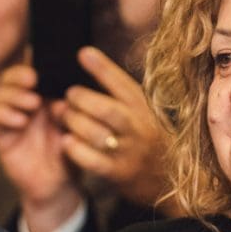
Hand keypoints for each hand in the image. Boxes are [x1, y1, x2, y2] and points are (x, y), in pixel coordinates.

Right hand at [0, 64, 83, 231]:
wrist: (59, 186)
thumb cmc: (70, 154)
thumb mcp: (75, 129)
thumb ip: (68, 111)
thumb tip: (64, 97)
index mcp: (42, 96)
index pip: (29, 70)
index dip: (30, 64)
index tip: (42, 69)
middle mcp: (22, 104)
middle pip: (8, 78)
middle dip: (18, 76)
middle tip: (33, 80)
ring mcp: (9, 119)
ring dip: (13, 96)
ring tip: (32, 104)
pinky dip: (3, 114)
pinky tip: (20, 121)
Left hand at [61, 47, 177, 212]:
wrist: (168, 179)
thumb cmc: (146, 138)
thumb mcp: (141, 111)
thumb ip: (119, 94)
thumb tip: (87, 61)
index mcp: (143, 108)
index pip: (122, 83)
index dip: (102, 67)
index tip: (82, 53)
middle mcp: (138, 128)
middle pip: (108, 110)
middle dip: (82, 99)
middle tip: (68, 94)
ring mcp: (129, 152)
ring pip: (98, 134)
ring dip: (74, 122)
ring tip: (62, 114)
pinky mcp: (119, 173)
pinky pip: (93, 161)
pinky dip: (76, 150)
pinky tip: (66, 141)